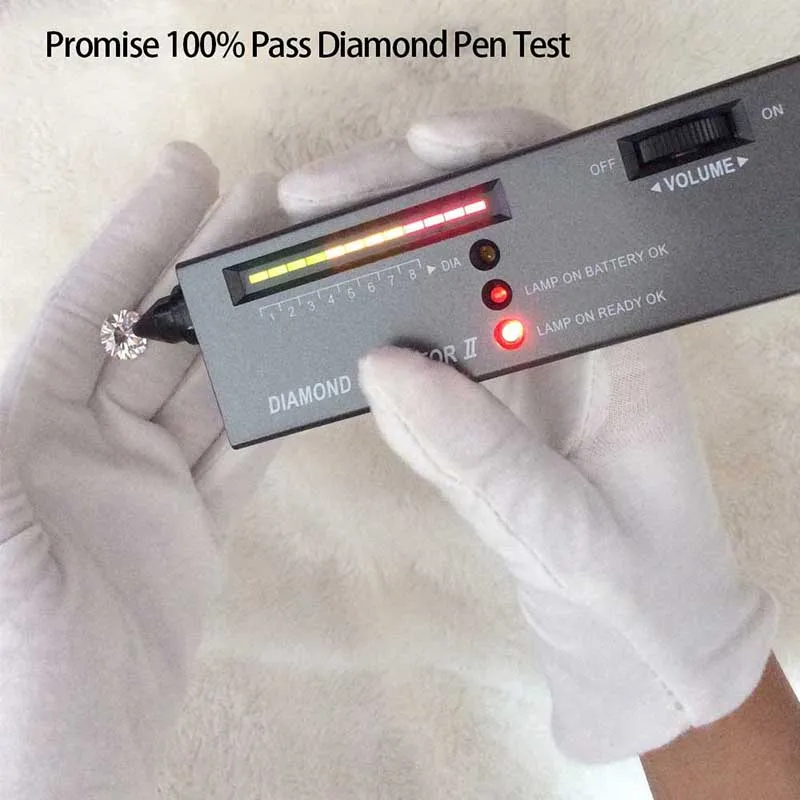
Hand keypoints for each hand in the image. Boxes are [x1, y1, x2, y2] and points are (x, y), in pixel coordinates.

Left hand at [0, 144, 285, 797]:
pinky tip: (303, 373)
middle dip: (214, 269)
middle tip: (273, 208)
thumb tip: (49, 329)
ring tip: (302, 276)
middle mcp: (86, 439)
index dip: (139, 235)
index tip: (191, 172)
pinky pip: (241, 459)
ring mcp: (146, 483)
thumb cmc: (2, 643)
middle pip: (165, 335)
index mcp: (23, 419)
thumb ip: (8, 426)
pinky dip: (272, 414)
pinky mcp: (193, 528)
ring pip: (213, 390)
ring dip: (255, 335)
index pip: (92, 303)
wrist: (58, 754)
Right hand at [280, 112, 776, 761]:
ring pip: (445, 286)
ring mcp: (525, 370)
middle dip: (401, 202)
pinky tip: (331, 331)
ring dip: (376, 265)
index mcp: (620, 341)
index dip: (493, 157)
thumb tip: (383, 367)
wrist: (642, 646)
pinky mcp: (490, 406)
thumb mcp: (565, 531)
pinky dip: (377, 333)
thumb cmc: (639, 590)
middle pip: (485, 232)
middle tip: (310, 206)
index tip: (418, 150)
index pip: (564, 208)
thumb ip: (481, 455)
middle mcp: (571, 338)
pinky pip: (426, 354)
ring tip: (302, 260)